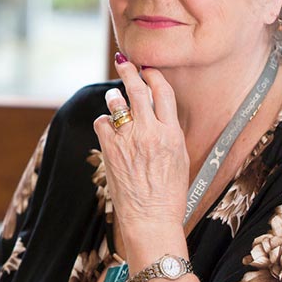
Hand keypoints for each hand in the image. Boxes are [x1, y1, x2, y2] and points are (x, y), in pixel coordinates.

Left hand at [93, 55, 189, 236]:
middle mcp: (150, 132)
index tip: (148, 70)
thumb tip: (158, 114)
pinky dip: (104, 123)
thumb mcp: (180, 159)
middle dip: (129, 71)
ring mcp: (128, 139)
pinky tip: (109, 129)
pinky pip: (102, 122)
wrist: (151, 219)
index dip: (154, 76)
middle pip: (137, 89)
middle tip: (125, 62)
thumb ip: (168, 133)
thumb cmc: (169, 194)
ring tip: (116, 98)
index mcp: (172, 134)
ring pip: (116, 103)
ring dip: (115, 97)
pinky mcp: (110, 149)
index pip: (164, 93)